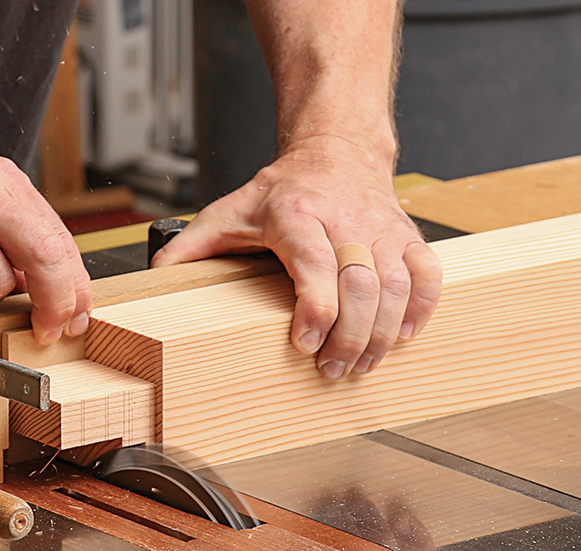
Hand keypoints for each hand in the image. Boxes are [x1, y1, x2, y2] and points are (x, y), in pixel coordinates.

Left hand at [151, 136, 441, 377]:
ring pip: (396, 285)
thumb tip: (152, 280)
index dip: (316, 308)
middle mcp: (344, 220)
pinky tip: (401, 335)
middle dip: (350, 336)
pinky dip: (421, 309)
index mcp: (295, 214)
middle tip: (332, 370)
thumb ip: (188, 248)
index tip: (304, 343)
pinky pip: (428, 275)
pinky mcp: (406, 236)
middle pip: (360, 284)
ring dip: (382, 333)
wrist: (335, 152)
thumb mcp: (226, 212)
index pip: (315, 263)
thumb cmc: (280, 192)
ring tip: (361, 364)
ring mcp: (380, 229)